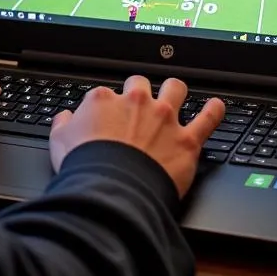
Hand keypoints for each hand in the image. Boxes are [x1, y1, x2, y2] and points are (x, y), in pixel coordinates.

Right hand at [48, 76, 225, 198]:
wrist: (111, 191)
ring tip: (176, 94)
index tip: (107, 118)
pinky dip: (214, 111)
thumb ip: (63, 125)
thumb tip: (65, 118)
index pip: (107, 93)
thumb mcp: (59, 142)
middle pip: (141, 84)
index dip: (107, 105)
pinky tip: (217, 107)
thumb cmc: (85, 167)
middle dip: (140, 92)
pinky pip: (208, 119)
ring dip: (175, 91)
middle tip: (139, 106)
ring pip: (175, 88)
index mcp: (104, 100)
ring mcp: (164, 119)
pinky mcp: (186, 140)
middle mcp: (136, 103)